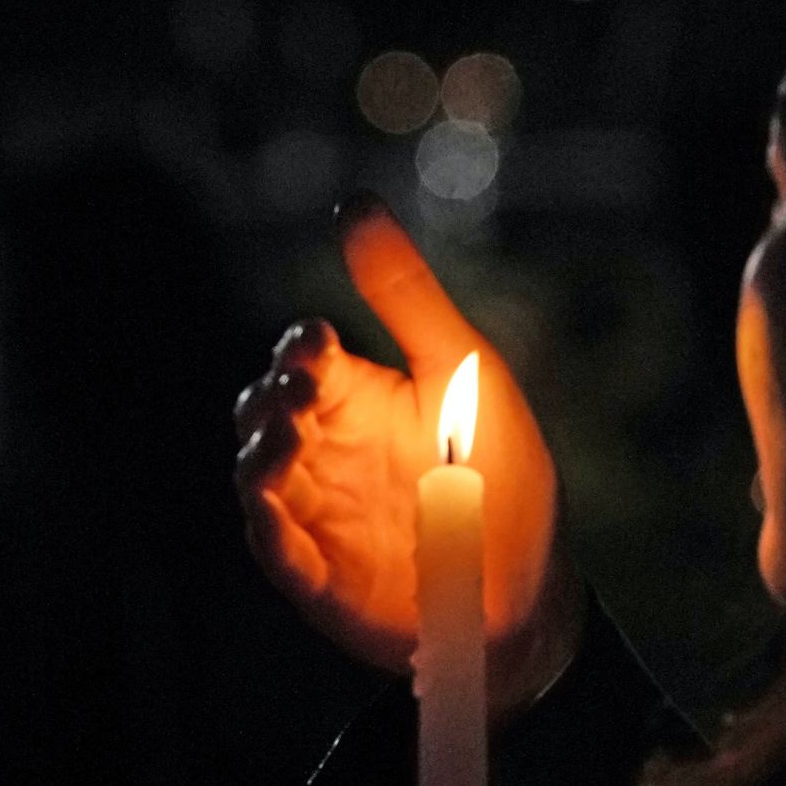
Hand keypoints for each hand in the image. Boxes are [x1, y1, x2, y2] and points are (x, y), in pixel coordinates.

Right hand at [234, 195, 582, 720]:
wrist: (529, 583)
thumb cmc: (500, 471)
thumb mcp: (463, 369)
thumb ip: (404, 293)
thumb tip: (353, 202)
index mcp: (356, 395)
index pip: (301, 356)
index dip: (300, 347)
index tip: (319, 343)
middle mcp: (325, 449)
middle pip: (262, 410)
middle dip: (272, 398)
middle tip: (301, 392)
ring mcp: (315, 512)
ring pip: (256, 475)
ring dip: (260, 455)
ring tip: (284, 442)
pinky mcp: (317, 575)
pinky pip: (275, 548)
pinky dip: (268, 528)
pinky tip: (275, 510)